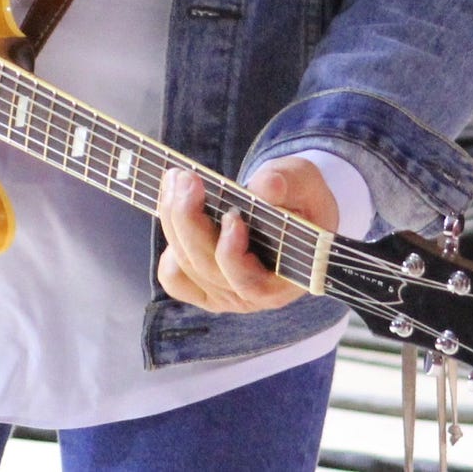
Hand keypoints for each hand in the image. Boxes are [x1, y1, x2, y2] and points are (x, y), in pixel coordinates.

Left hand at [155, 156, 337, 313]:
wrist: (291, 208)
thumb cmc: (299, 199)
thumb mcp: (303, 182)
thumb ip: (287, 182)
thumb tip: (265, 187)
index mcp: (286, 279)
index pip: (251, 282)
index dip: (233, 252)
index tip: (231, 215)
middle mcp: (253, 295)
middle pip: (208, 267)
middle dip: (189, 219)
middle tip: (187, 177)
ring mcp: (226, 294)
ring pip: (187, 266)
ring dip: (174, 221)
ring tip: (176, 179)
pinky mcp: (205, 288)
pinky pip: (175, 280)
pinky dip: (168, 255)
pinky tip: (172, 216)